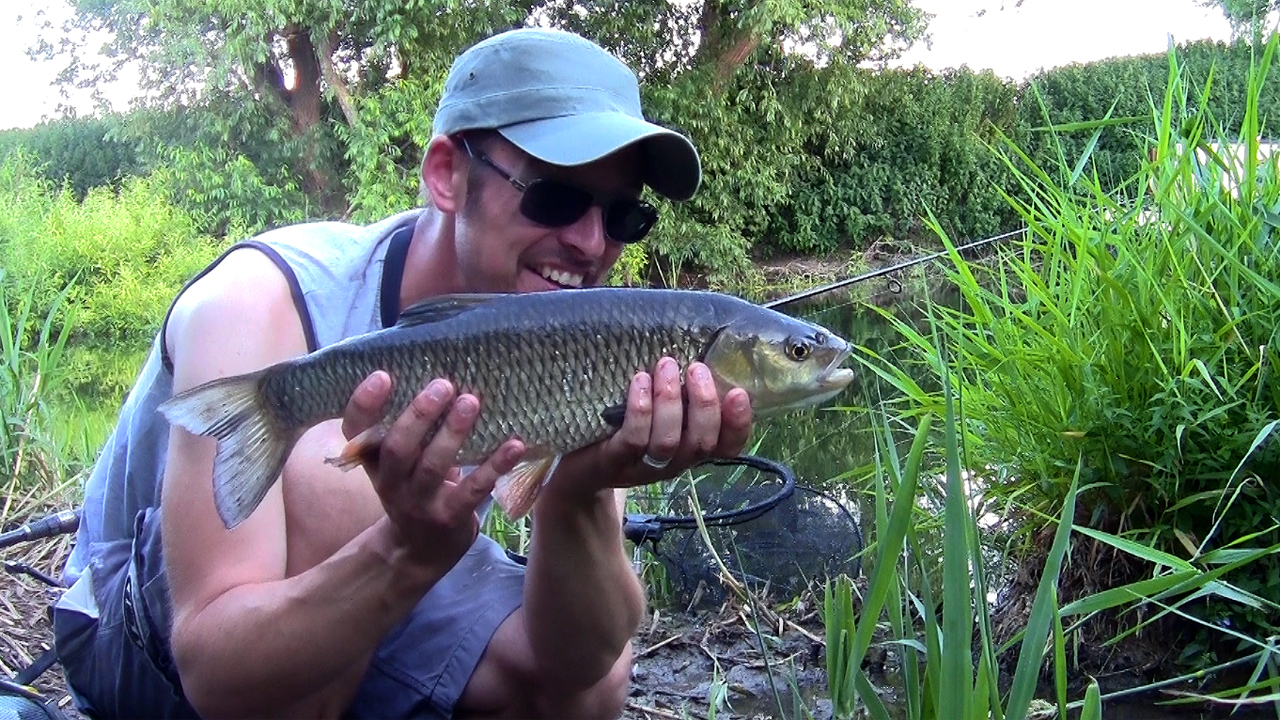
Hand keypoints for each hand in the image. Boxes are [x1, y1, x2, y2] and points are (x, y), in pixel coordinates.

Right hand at [341, 371, 525, 565]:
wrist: (420, 550)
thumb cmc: (415, 487)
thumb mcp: (400, 462)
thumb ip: (409, 427)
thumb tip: (439, 370)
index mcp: (375, 461)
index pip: (355, 431)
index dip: (363, 404)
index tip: (382, 375)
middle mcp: (392, 482)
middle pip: (397, 447)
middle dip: (418, 414)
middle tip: (443, 385)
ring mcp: (420, 503)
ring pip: (433, 467)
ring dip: (453, 434)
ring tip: (471, 402)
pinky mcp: (450, 518)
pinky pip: (473, 490)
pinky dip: (494, 466)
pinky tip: (514, 444)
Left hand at [554, 357, 752, 496]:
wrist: (576, 468)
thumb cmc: (623, 425)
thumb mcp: (658, 410)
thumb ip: (680, 389)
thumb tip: (700, 338)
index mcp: (690, 448)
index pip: (728, 446)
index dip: (739, 423)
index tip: (739, 392)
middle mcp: (673, 463)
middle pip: (702, 444)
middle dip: (704, 404)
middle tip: (697, 368)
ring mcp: (643, 466)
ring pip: (668, 442)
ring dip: (671, 401)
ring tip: (666, 365)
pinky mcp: (613, 460)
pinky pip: (633, 438)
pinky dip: (641, 409)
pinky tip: (639, 381)